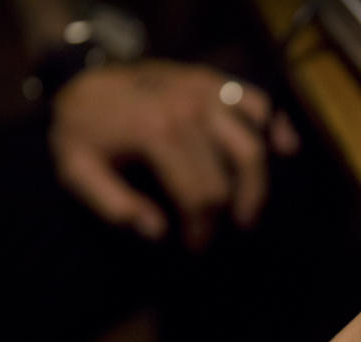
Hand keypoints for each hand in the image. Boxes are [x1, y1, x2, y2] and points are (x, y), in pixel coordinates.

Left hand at [49, 60, 299, 248]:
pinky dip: (276, 127)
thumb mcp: (76, 170)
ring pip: (252, 145)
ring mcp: (206, 90)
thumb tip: (157, 232)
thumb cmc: (82, 130)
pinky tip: (283, 150)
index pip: (201, 194)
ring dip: (257, 183)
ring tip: (249, 209)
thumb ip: (112, 204)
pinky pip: (258, 103)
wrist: (80, 77)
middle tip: (221, 233)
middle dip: (230, 212)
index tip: (197, 246)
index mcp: (157, 131)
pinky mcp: (215, 80)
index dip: (203, 228)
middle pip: (232, 176)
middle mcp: (189, 107)